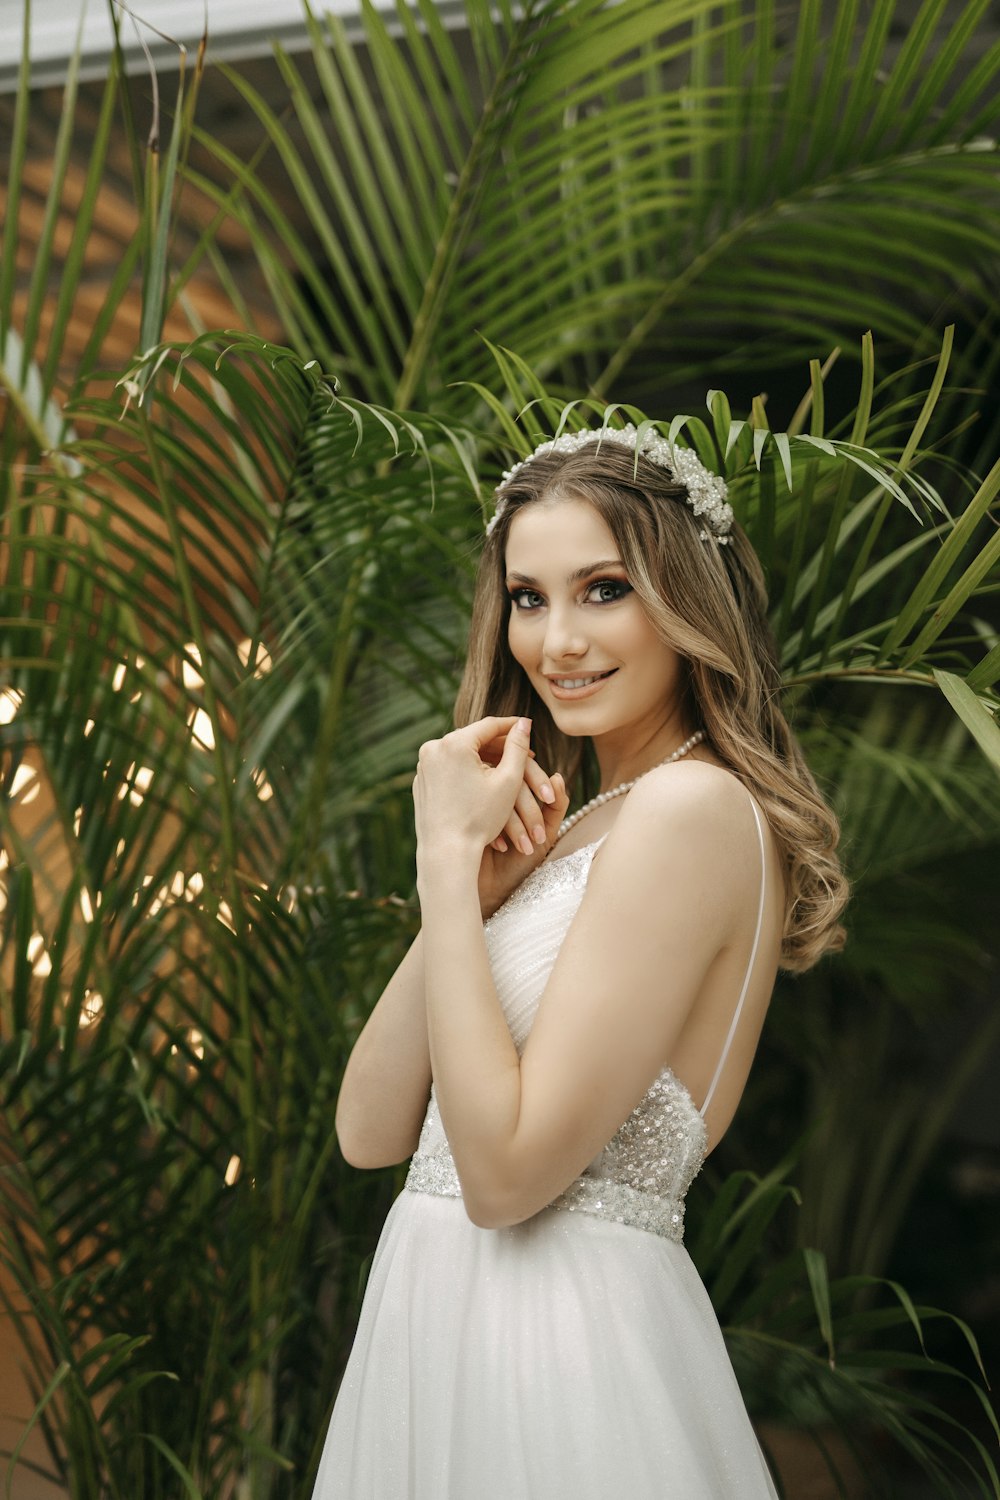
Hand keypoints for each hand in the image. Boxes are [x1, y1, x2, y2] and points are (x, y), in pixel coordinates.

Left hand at [413, 717, 569, 908]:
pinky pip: (447, 770)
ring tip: (506, 766)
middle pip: (473, 739)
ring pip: (460, 754)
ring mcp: (423, 766)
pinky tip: (483, 782)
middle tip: (523, 752)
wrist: (447, 852)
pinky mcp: (421, 782)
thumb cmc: (481, 819)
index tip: (528, 727)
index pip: (490, 726)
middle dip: (499, 745)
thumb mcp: (508, 781)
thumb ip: (518, 747)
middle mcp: (433, 748)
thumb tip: (524, 722)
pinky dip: (465, 772)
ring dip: (483, 758)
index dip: (513, 726)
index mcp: (454, 743)